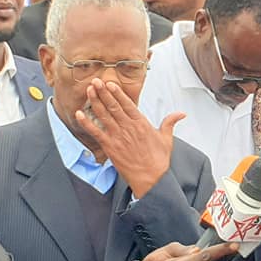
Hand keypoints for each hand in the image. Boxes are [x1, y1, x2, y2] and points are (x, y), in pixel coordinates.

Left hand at [74, 78, 184, 198]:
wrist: (151, 178)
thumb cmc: (158, 161)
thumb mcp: (166, 139)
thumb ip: (170, 123)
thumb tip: (181, 114)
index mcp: (142, 124)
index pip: (128, 104)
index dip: (117, 93)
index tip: (110, 84)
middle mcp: (128, 128)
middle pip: (113, 106)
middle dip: (103, 92)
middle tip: (95, 81)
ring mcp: (118, 137)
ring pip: (104, 115)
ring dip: (95, 102)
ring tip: (89, 90)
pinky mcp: (110, 147)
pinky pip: (95, 132)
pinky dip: (86, 123)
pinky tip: (79, 114)